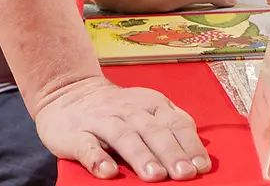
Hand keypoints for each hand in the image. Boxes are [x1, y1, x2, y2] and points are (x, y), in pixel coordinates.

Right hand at [35, 76, 211, 180]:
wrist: (68, 93)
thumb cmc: (118, 110)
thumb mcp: (148, 109)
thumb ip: (171, 126)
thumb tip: (199, 156)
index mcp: (152, 105)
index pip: (176, 124)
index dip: (190, 145)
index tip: (201, 166)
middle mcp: (129, 111)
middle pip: (154, 131)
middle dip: (171, 153)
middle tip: (184, 174)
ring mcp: (102, 121)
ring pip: (124, 137)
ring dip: (141, 157)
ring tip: (154, 176)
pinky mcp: (76, 135)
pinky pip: (88, 147)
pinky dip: (98, 159)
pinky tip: (108, 173)